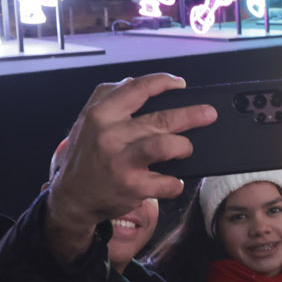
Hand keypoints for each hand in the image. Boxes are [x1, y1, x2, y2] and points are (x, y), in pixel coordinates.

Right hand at [46, 75, 216, 262]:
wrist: (71, 199)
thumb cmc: (85, 157)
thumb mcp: (87, 121)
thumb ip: (110, 98)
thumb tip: (140, 83)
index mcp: (101, 114)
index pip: (137, 88)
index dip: (164, 82)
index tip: (180, 84)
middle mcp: (110, 136)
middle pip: (160, 118)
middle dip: (192, 115)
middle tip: (209, 113)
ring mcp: (122, 162)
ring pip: (165, 146)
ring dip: (184, 146)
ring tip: (187, 148)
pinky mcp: (132, 187)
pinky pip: (167, 182)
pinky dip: (176, 182)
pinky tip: (173, 180)